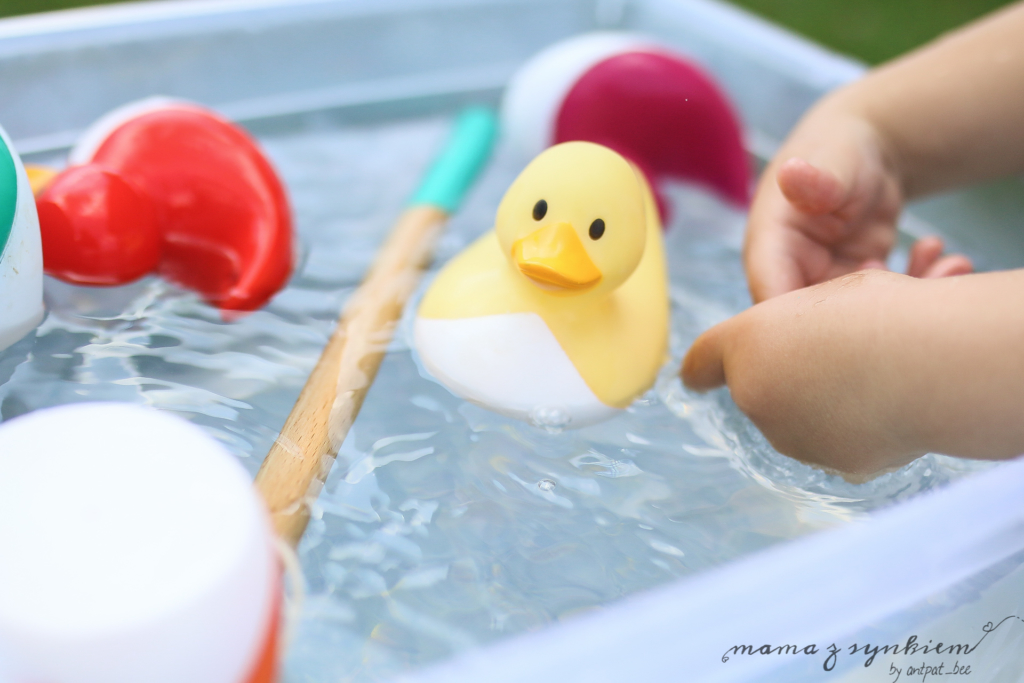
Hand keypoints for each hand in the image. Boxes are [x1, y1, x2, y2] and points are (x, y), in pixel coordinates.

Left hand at [681, 269, 926, 474]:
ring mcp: (791, 438)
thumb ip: (795, 330)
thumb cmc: (881, 313)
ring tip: (874, 376)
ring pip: (800, 421)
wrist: (929, 362)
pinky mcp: (833, 465)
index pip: (703, 362)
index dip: (703, 369)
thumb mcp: (826, 297)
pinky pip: (839, 444)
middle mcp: (754, 397)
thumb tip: (804, 362)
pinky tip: (890, 405)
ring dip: (824, 405)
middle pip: (762, 391)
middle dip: (789, 378)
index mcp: (745, 343)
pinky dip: (858, 431)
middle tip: (841, 354)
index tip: (696, 380)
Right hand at [744, 111, 972, 302]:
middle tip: (921, 288)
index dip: (807, 329)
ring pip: (857, 320)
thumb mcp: (829, 161)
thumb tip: (791, 174)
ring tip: (947, 266)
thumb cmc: (836, 149)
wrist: (862, 151)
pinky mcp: (857, 286)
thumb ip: (814, 179)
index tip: (864, 318)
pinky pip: (883, 304)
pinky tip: (939, 255)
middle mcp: (792, 275)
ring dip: (907, 300)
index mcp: (770, 251)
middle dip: (872, 318)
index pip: (771, 309)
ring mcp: (826, 284)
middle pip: (818, 324)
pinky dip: (918, 285)